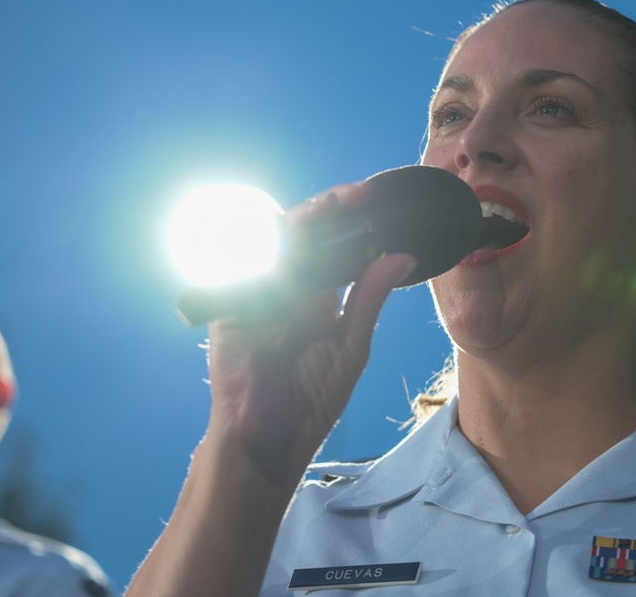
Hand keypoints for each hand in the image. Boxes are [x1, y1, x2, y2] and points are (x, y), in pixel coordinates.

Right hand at [204, 182, 416, 481]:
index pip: (337, 251)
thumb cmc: (312, 400)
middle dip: (334, 213)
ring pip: (281, 245)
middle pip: (309, 239)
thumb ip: (369, 299)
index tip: (385, 207)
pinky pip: (247, 265)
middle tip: (363, 195)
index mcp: (320, 299)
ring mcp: (260, 294)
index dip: (357, 228)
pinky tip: (292, 228)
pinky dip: (268, 245)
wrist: (270, 440)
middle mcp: (290, 291)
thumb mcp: (351, 346)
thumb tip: (403, 257)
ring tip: (340, 203)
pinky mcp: (232, 305)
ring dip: (308, 221)